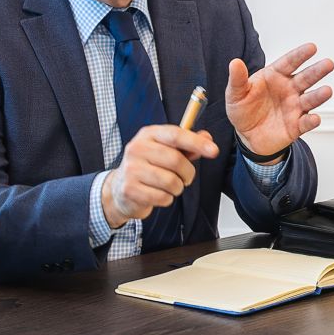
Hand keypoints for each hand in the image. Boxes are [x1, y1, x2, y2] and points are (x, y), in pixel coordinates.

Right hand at [102, 125, 218, 228]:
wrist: (119, 188)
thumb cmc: (147, 167)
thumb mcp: (166, 151)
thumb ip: (187, 145)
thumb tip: (207, 138)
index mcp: (148, 134)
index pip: (176, 135)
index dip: (197, 142)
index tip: (214, 150)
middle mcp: (137, 148)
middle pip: (176, 160)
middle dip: (188, 173)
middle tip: (186, 178)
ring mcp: (131, 169)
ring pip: (171, 181)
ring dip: (177, 188)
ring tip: (169, 186)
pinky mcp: (130, 189)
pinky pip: (162, 197)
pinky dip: (167, 199)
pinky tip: (158, 194)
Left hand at [225, 44, 333, 159]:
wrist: (246, 136)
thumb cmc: (243, 110)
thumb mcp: (235, 94)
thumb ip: (237, 79)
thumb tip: (234, 63)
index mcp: (275, 76)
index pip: (290, 62)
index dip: (301, 55)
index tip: (312, 47)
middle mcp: (289, 89)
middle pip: (306, 78)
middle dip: (317, 71)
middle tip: (328, 64)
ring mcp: (294, 107)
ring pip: (310, 99)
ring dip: (319, 95)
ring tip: (327, 91)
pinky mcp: (296, 126)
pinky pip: (306, 123)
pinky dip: (311, 121)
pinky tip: (315, 118)